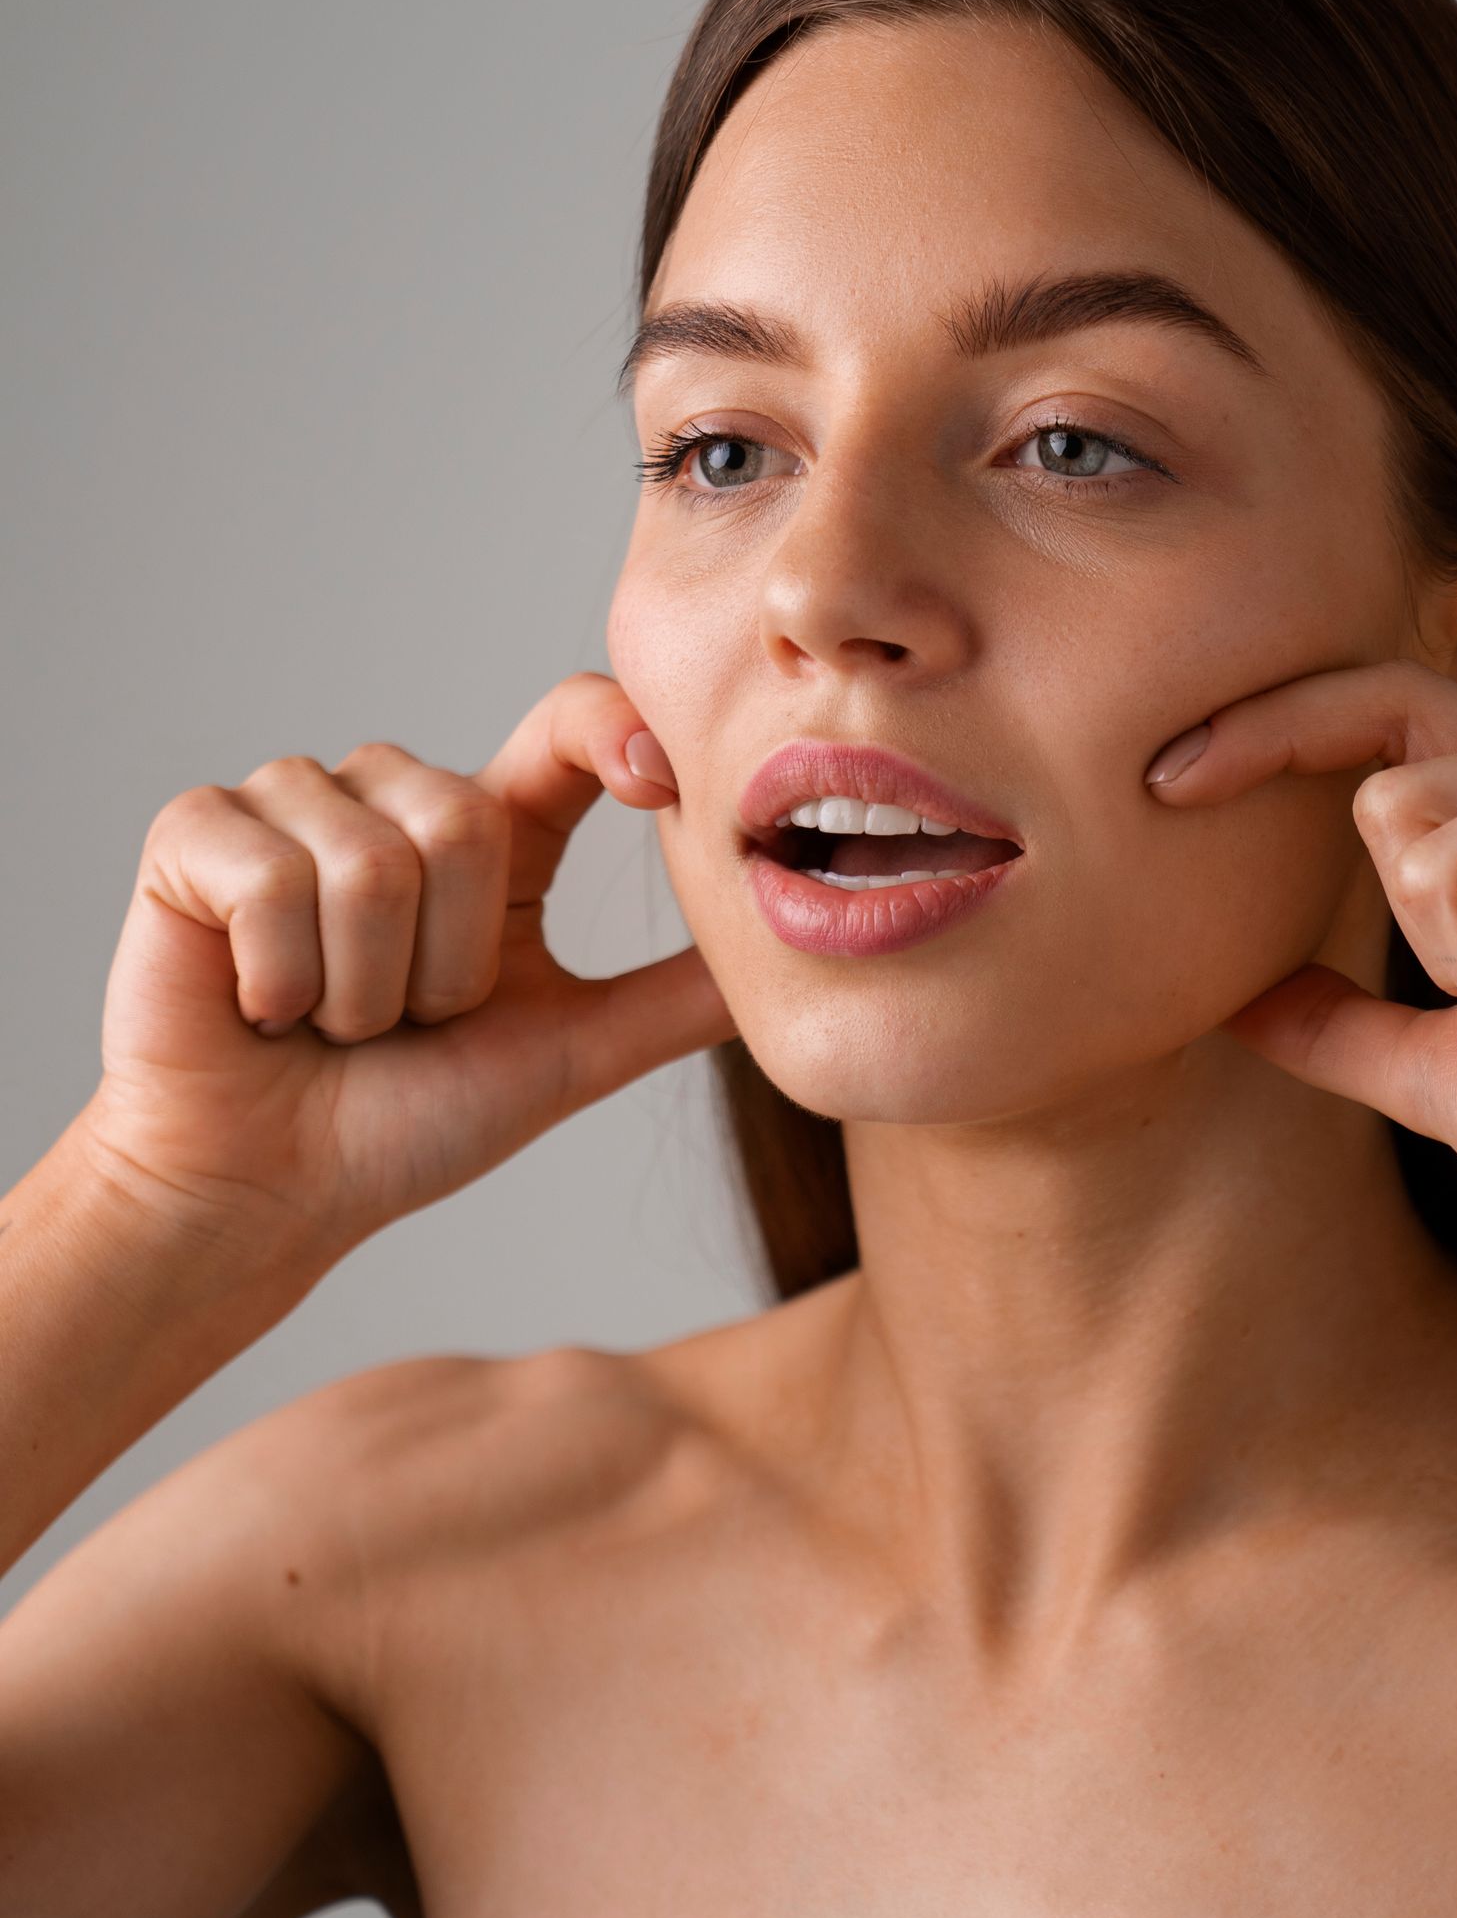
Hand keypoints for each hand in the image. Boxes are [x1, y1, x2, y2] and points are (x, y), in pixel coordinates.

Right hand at [79, 674, 731, 1262]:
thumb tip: (798, 955)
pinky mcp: (198, 830)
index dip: (614, 728)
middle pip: (464, 815)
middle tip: (402, 1021)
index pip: (567, 723)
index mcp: (488, 830)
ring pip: (373, 858)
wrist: (267, 1194)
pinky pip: (270, 878)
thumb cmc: (405, 1126)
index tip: (661, 784)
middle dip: (445, 966)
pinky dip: (277, 979)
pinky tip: (258, 1005)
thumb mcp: (571, 1055)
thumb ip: (676, 999)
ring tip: (329, 1021)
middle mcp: (391, 795)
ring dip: (361, 988)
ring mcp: (290, 803)